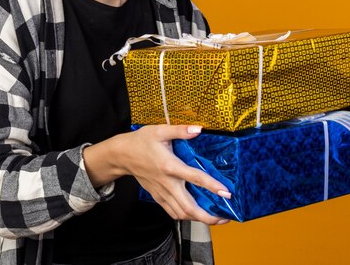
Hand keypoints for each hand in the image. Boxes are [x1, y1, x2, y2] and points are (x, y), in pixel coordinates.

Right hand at [84, 124, 230, 224]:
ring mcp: (161, 192)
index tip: (227, 193)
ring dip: (199, 219)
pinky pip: (173, 212)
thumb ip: (180, 131)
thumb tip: (198, 129)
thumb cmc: (141, 141)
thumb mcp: (159, 131)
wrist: (122, 155)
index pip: (195, 178)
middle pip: (189, 208)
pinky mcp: (157, 196)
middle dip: (208, 217)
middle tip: (224, 216)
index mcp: (169, 166)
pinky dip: (186, 216)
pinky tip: (195, 213)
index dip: (212, 186)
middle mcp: (167, 183)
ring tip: (214, 217)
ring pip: (182, 214)